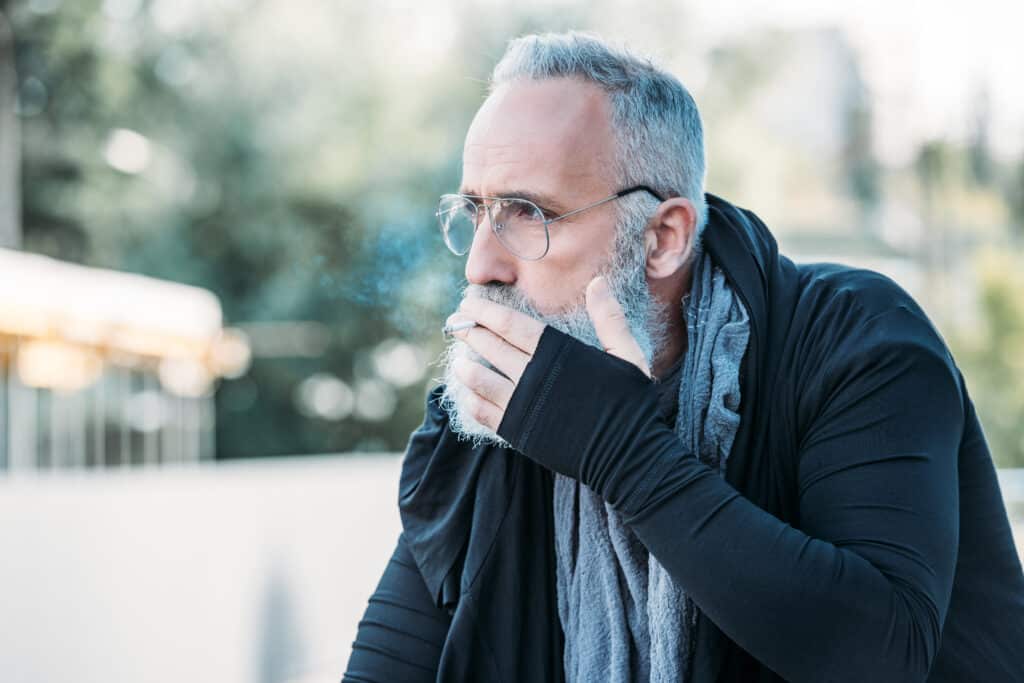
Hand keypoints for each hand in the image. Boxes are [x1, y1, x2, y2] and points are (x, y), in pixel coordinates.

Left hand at [446, 275, 650, 432]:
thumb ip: (609, 318)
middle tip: (454, 321)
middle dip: (469, 330)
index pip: (511, 325)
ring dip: (465, 365)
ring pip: (481, 378)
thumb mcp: (627, 355)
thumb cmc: (630, 403)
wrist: (626, 456)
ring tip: (458, 358)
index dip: (486, 312)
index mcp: (558, 353)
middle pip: (491, 346)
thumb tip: (597, 282)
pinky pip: (484, 411)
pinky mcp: (518, 431)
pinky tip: (466, 391)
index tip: (469, 302)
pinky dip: (471, 398)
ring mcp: (523, 405)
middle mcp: (534, 376)